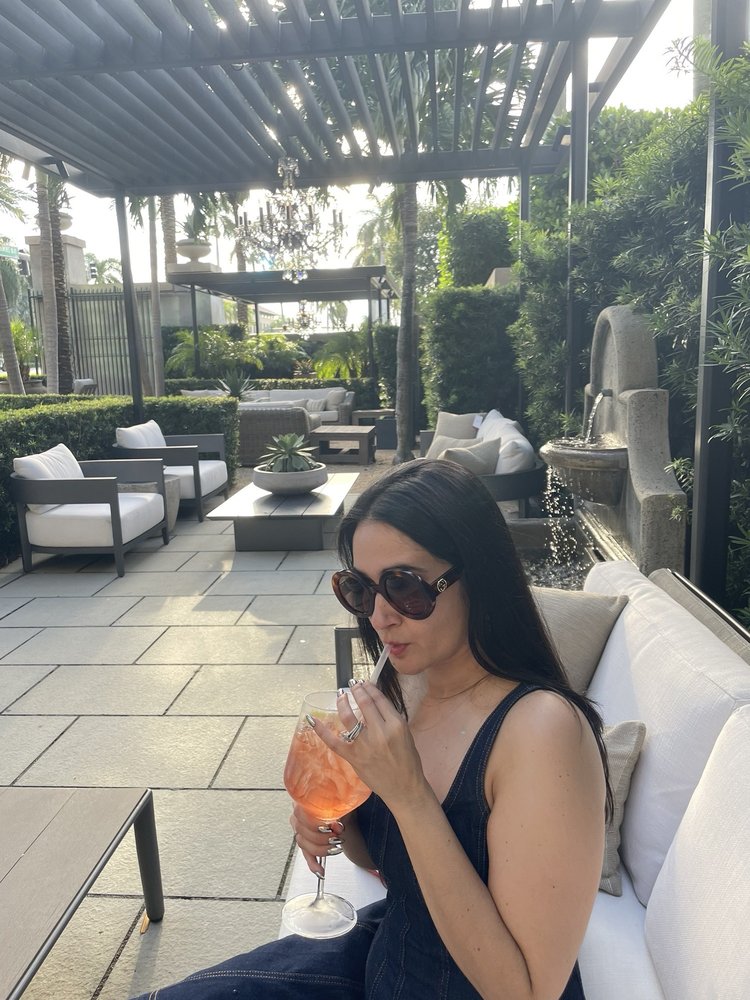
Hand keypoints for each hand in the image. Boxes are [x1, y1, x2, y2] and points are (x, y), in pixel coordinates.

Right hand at [290, 806, 344, 877]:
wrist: (340, 806)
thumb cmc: (337, 803)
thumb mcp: (340, 803)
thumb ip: (337, 812)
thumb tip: (336, 826)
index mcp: (303, 801)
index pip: (302, 814)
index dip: (318, 824)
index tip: (334, 827)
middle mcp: (297, 814)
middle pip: (302, 831)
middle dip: (322, 838)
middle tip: (337, 838)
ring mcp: (299, 829)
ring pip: (303, 844)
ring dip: (321, 849)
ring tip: (335, 848)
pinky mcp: (304, 841)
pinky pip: (306, 854)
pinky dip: (313, 864)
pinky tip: (320, 871)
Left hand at [315, 681, 428, 810]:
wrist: (404, 788)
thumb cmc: (408, 761)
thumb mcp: (406, 734)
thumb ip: (390, 719)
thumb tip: (374, 703)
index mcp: (396, 725)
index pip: (379, 699)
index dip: (370, 688)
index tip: (365, 683)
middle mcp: (379, 732)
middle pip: (364, 703)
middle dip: (357, 690)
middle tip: (353, 684)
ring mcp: (364, 745)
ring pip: (348, 717)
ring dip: (343, 702)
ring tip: (341, 695)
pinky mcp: (352, 757)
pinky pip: (333, 741)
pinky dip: (321, 730)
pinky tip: (312, 719)